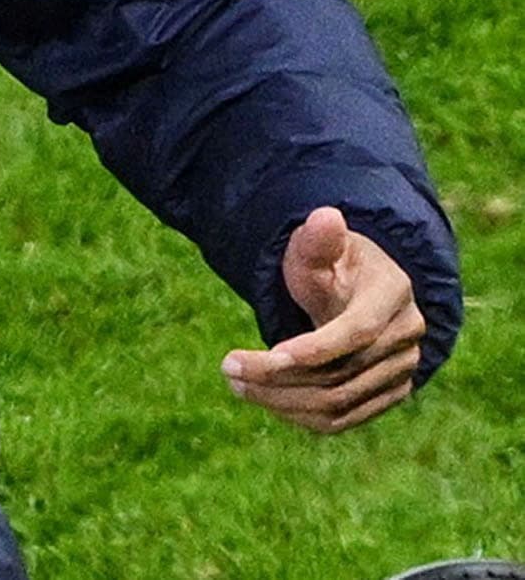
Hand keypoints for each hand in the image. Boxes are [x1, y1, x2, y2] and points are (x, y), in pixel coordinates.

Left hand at [221, 206, 426, 432]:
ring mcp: (402, 372)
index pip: (358, 333)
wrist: (358, 288)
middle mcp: (406, 340)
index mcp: (393, 296)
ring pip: (339, 403)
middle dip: (280, 376)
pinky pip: (344, 419)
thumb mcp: (319, 247)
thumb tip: (325, 216)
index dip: (316, 348)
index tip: (270, 355)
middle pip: (341, 375)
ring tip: (236, 384)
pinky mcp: (387, 396)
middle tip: (228, 368)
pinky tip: (264, 399)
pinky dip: (301, 414)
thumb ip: (318, 240)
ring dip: (283, 400)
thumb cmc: (332, 263)